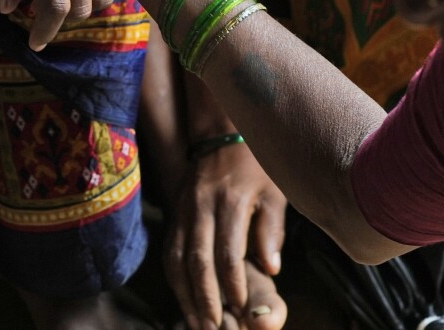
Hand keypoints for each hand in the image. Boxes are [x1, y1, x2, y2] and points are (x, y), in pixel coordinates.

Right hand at [165, 145, 287, 329]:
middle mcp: (201, 206)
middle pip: (197, 260)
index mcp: (229, 201)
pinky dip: (175, 279)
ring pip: (177, 259)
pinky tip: (184, 299)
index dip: (233, 284)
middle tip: (213, 326)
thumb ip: (272, 230)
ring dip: (185, 295)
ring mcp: (184, 209)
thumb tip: (272, 268)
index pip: (228, 252)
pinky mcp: (175, 212)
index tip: (241, 308)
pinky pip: (170, 251)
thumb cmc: (256, 165)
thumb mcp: (274, 191)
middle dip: (204, 298)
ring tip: (197, 322)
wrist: (222, 132)